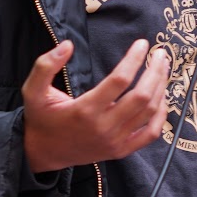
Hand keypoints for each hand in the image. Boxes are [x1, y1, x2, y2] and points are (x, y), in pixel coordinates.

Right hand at [22, 39, 169, 173]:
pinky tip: (162, 97)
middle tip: (161, 53)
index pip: (120, 80)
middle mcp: (103, 127)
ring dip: (161, 88)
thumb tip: (67, 45)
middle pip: (142, 96)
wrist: (43, 152)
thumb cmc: (41, 117)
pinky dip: (161, 115)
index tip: (142, 44)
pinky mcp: (121, 150)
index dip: (134, 59)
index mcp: (85, 110)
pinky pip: (150, 134)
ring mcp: (115, 141)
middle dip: (155, 71)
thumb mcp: (33, 89)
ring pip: (150, 112)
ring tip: (163, 68)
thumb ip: (46, 65)